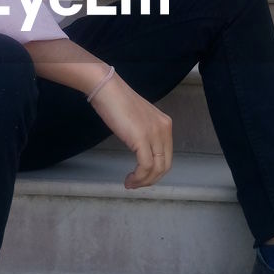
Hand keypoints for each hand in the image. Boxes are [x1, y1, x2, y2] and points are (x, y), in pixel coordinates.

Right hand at [88, 71, 172, 188]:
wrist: (107, 90)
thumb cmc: (117, 102)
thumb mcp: (138, 119)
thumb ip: (144, 133)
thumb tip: (140, 150)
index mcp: (165, 124)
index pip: (167, 156)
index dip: (155, 171)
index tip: (141, 177)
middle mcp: (164, 129)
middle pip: (165, 165)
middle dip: (151, 179)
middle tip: (136, 184)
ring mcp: (154, 134)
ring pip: (156, 169)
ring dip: (143, 181)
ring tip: (130, 184)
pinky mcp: (142, 139)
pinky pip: (145, 166)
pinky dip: (138, 177)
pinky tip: (128, 179)